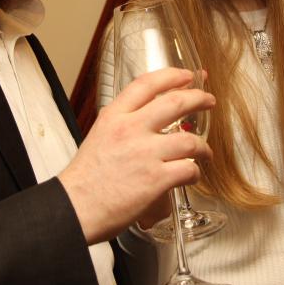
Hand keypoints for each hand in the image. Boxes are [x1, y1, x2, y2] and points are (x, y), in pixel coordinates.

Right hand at [59, 67, 214, 244]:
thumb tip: (143, 120)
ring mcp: (145, 154)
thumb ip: (121, 124)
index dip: (172, 76)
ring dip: (203, 146)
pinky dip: (195, 172)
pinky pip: (189, 169)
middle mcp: (130, 129)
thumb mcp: (98, 136)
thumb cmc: (85, 180)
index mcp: (114, 117)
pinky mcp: (156, 179)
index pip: (147, 84)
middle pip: (175, 102)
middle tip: (208, 101)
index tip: (187, 76)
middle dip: (199, 99)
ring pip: (189, 140)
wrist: (75, 209)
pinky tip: (192, 175)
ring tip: (205, 151)